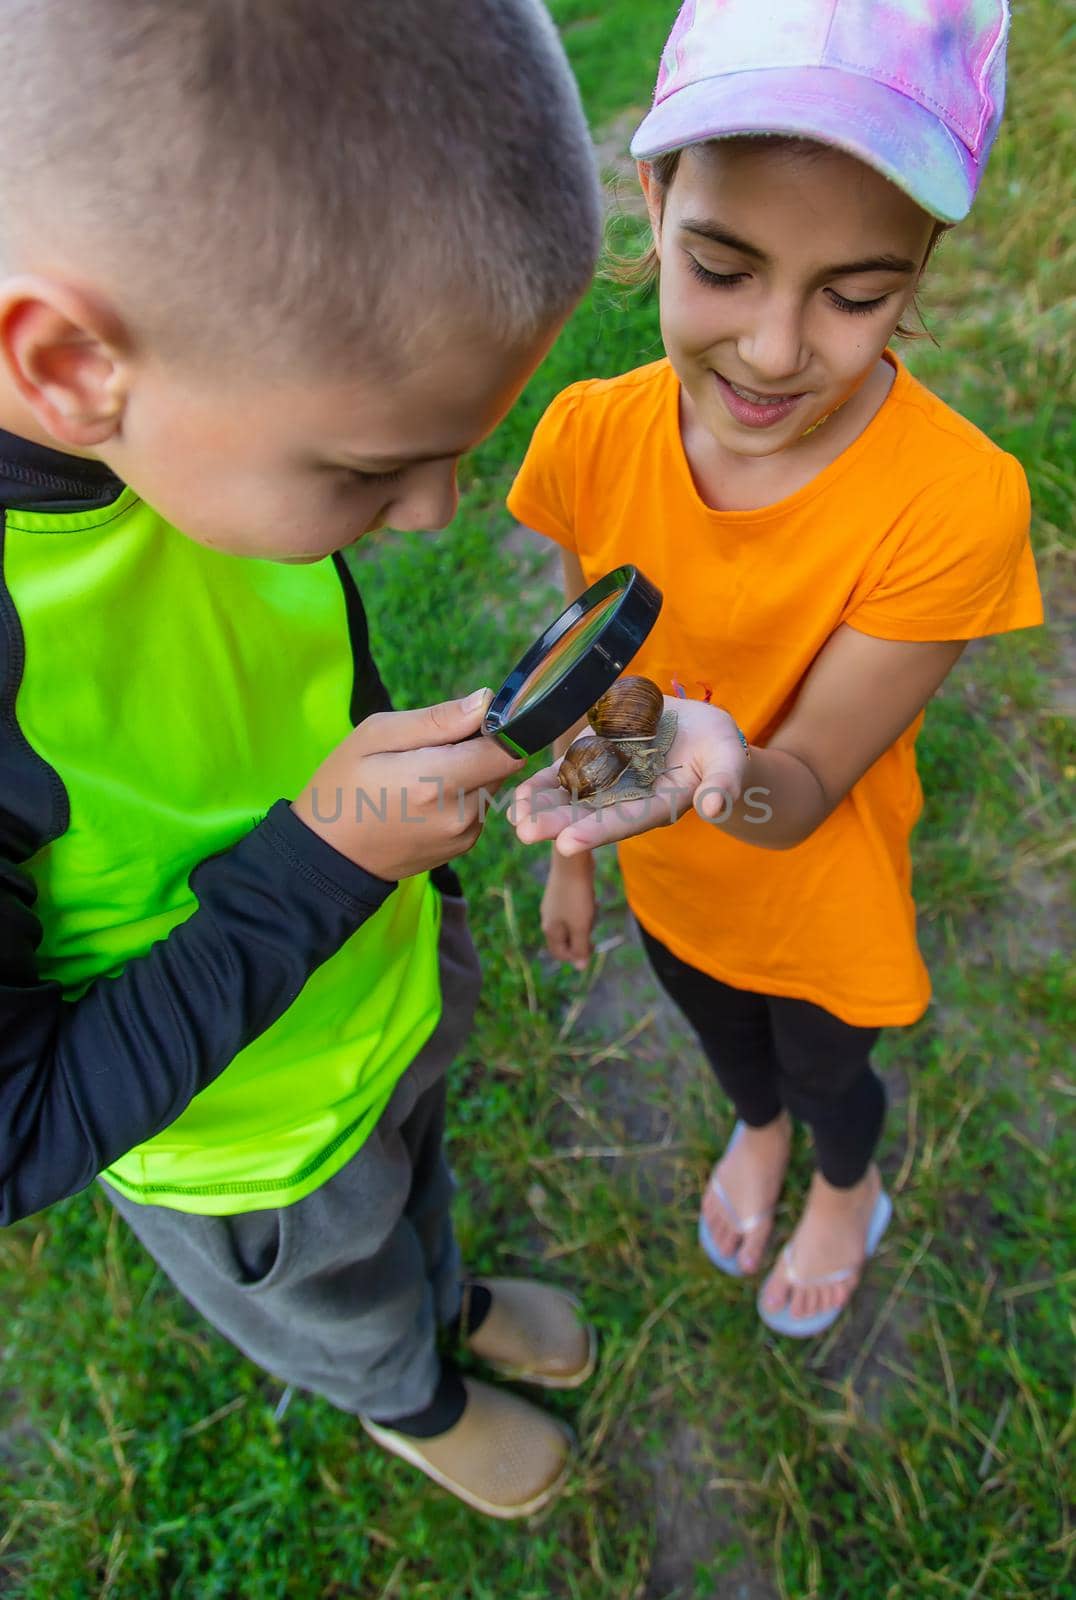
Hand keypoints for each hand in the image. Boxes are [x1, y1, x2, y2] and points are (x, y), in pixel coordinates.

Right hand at [292, 690, 522, 879]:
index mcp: (438, 781)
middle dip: (478, 748)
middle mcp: (461, 813)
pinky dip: (462, 794)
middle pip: (501, 765)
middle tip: (431, 749)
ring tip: (422, 774)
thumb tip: (486, 700)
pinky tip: (425, 797)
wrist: (328, 855)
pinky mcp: (463, 847)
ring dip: (470, 771)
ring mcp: (465, 835)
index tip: (467, 722)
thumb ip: (436, 719)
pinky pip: (479, 807)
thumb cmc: (342, 785)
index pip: (507, 749)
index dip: (495, 728)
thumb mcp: (376, 736)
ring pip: (492, 785)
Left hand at [509, 698, 748, 857]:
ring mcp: (608, 782)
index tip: (568, 843)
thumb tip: (716, 807)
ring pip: (569, 799)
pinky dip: (541, 786)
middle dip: (556, 825)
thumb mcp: (727, 761)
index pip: (625, 822)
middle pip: (588, 816)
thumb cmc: (718, 750)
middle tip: (526, 833)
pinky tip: (516, 798)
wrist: (700, 732)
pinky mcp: (594, 760)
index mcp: (657, 806)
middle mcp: (627, 801)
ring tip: (514, 819)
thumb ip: (723, 783)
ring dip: (541, 809)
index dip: (597, 832)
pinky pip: (563, 775)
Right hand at [542, 851, 595, 970]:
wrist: (572, 861)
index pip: (560, 953)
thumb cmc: (577, 896)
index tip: (592, 946)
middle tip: (593, 927)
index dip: (576, 956)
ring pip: (569, 924)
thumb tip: (580, 968)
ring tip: (593, 909)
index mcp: (550, 929)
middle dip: (581, 937)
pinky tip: (591, 898)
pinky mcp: (560, 892)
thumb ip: (580, 947)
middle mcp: (548, 917)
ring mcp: (552, 904)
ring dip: (584, 922)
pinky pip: (572, 910)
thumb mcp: (581, 926)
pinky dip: (582, 909)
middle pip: (565, 939)